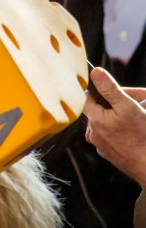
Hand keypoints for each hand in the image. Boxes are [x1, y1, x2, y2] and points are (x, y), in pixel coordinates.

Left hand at [83, 67, 145, 186]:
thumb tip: (95, 72)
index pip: (86, 98)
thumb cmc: (142, 137)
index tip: (110, 91)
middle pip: (96, 112)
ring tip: (132, 124)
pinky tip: (131, 135)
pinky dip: (118, 134)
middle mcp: (92, 133)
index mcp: (94, 119)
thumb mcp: (128, 107)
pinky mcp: (108, 154)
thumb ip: (110, 89)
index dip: (98, 92)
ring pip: (103, 125)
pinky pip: (109, 138)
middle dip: (110, 107)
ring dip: (114, 121)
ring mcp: (100, 146)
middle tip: (128, 109)